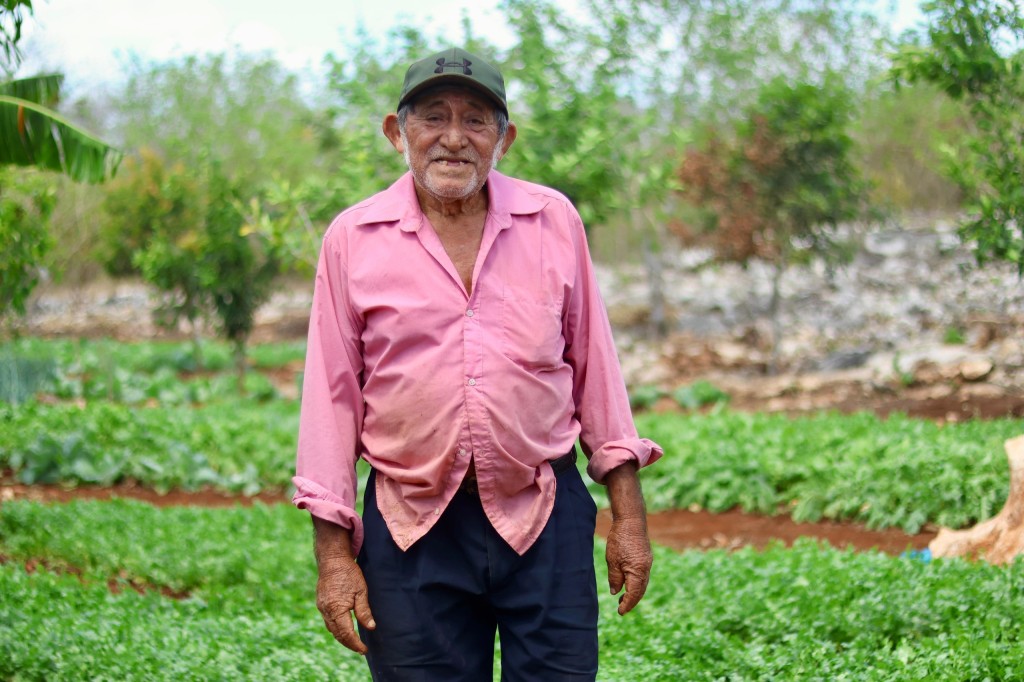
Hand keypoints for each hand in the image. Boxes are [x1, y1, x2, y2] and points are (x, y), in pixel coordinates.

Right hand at [316, 556, 375, 653]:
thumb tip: (371, 628)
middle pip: (337, 634)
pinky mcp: (320, 603)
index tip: (364, 650)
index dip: (356, 644)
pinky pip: (328, 621)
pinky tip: (343, 628)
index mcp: (337, 609)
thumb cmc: (349, 573)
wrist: (332, 559)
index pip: (346, 633)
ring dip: (341, 637)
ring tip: (353, 642)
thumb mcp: (361, 591)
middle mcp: (326, 611)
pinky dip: (336, 628)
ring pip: (331, 629)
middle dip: (349, 644)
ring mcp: (321, 607)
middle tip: (360, 649)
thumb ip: (364, 611)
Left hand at [603, 461, 652, 614]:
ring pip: (642, 583)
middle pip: (640, 591)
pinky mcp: (646, 556)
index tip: (620, 612)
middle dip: (632, 601)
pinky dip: (636, 582)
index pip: (634, 595)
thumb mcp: (613, 560)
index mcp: (638, 572)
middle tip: (621, 608)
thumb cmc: (621, 539)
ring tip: (624, 597)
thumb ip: (615, 578)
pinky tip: (629, 581)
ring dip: (634, 592)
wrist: (631, 520)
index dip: (627, 605)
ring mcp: (647, 562)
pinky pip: (643, 575)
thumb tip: (616, 592)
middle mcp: (646, 569)